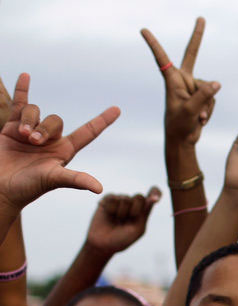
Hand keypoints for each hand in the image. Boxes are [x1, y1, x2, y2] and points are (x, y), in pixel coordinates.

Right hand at [0, 74, 118, 210]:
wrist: (1, 187)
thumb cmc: (28, 187)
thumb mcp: (54, 180)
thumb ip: (76, 180)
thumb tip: (99, 189)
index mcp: (65, 151)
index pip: (88, 132)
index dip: (102, 121)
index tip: (117, 109)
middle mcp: (51, 140)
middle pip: (55, 120)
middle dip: (44, 128)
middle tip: (33, 142)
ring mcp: (31, 132)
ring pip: (36, 112)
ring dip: (29, 120)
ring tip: (22, 136)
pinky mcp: (12, 127)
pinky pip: (20, 104)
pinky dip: (22, 89)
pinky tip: (26, 75)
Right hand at [85, 187, 161, 254]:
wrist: (103, 243)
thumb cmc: (122, 238)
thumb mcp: (138, 229)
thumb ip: (145, 213)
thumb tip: (154, 198)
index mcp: (144, 211)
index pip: (154, 194)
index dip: (156, 192)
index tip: (156, 198)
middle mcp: (133, 203)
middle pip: (139, 197)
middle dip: (134, 210)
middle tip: (128, 220)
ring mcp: (121, 200)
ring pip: (125, 198)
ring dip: (121, 212)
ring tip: (117, 220)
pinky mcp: (108, 199)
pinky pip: (112, 198)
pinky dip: (110, 209)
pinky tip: (109, 215)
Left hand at [141, 18, 218, 145]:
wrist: (182, 140)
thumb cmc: (179, 126)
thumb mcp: (190, 111)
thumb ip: (204, 96)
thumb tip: (217, 83)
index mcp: (172, 81)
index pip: (162, 59)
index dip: (153, 45)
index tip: (143, 30)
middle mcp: (183, 80)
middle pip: (192, 54)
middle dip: (197, 36)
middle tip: (201, 18)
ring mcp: (193, 87)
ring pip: (210, 88)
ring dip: (206, 106)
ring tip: (196, 118)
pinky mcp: (201, 95)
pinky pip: (213, 98)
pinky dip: (209, 110)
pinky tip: (201, 119)